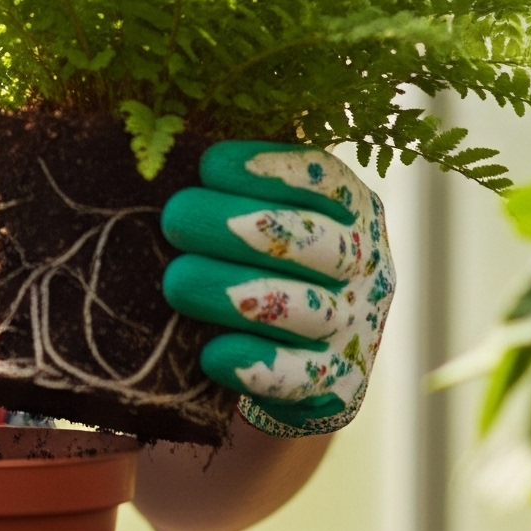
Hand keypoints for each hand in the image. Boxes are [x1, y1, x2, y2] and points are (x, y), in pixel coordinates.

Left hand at [159, 141, 393, 437]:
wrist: (303, 353)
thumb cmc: (267, 256)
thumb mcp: (265, 205)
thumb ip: (235, 182)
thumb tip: (164, 145)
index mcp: (352, 209)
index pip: (324, 179)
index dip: (270, 168)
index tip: (208, 165)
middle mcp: (366, 265)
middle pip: (311, 241)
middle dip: (236, 227)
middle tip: (175, 219)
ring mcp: (356, 327)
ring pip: (307, 310)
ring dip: (237, 294)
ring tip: (177, 282)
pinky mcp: (338, 384)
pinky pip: (301, 378)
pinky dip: (255, 365)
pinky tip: (211, 354)